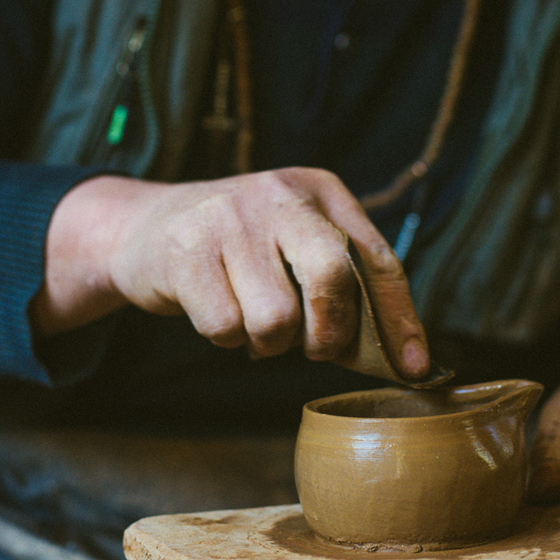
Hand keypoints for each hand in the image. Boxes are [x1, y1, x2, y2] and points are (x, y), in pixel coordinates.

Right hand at [30, 168, 429, 377]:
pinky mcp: (187, 250)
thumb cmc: (240, 250)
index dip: (401, 319)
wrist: (142, 226)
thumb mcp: (294, 243)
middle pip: (333, 276)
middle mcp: (279, 195)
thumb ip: (342, 285)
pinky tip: (216, 311)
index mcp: (320, 191)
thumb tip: (401, 359)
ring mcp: (230, 219)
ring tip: (252, 319)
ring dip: (267, 341)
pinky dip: (226, 338)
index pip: (377, 258)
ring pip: (277, 318)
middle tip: (315, 347)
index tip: (417, 368)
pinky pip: (226, 328)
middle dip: (331, 332)